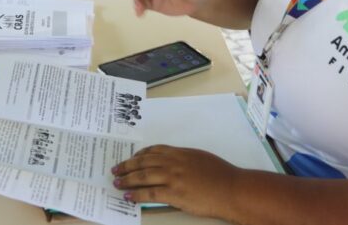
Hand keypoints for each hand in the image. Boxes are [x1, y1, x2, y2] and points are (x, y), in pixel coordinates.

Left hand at [111, 146, 235, 215]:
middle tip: (115, 170)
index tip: (131, 159)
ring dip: (127, 180)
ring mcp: (173, 178)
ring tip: (117, 183)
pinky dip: (136, 194)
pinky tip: (129, 196)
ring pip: (143, 176)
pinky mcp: (174, 193)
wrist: (232, 189)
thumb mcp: (200, 158)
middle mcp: (173, 162)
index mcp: (180, 153)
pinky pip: (149, 193)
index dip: (139, 155)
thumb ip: (183, 159)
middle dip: (127, 166)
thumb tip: (171, 164)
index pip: (153, 150)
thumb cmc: (221, 175)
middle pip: (143, 162)